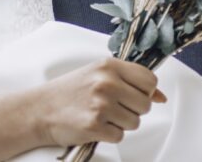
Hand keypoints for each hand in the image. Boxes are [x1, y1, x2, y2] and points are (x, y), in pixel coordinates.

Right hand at [32, 58, 166, 147]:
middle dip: (133, 110)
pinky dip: (109, 134)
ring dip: (121, 124)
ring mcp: (101, 104)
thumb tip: (161, 97)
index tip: (132, 94)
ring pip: (135, 122)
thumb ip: (130, 81)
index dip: (145, 91)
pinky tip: (94, 125)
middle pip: (145, 104)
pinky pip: (120, 136)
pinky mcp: (95, 126)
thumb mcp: (98, 75)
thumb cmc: (70, 91)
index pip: (150, 80)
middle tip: (112, 107)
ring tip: (101, 115)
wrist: (40, 109)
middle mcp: (107, 82)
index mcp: (109, 66)